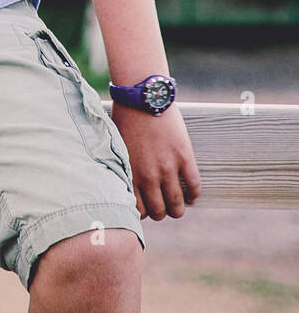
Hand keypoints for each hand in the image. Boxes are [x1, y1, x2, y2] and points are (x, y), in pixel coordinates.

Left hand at [111, 103, 201, 219]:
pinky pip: (194, 185)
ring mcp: (168, 168)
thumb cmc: (124, 121)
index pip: (137, 209)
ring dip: (178, 209)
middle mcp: (149, 176)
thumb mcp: (118, 149)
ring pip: (177, 203)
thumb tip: (123, 185)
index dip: (143, 213)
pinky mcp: (184, 157)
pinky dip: (194, 194)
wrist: (142, 99)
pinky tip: (191, 194)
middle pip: (159, 210)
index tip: (146, 209)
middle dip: (161, 213)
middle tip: (163, 209)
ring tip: (178, 206)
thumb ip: (123, 168)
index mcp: (129, 174)